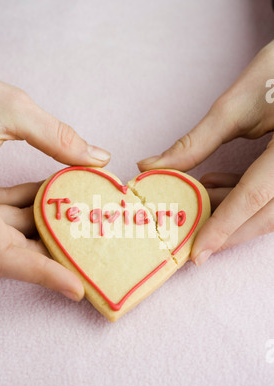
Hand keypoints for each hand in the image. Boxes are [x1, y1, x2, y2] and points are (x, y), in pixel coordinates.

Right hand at [0, 66, 110, 300]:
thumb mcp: (8, 106)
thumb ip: (55, 136)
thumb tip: (99, 159)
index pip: (0, 253)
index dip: (40, 274)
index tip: (76, 288)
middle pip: (7, 248)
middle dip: (49, 253)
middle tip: (90, 253)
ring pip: (6, 230)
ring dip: (43, 225)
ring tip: (80, 216)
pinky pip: (0, 211)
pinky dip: (28, 205)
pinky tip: (52, 190)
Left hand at [138, 40, 273, 265]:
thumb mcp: (235, 106)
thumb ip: (195, 142)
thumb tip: (150, 166)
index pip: (254, 196)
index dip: (223, 227)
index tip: (197, 253)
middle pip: (265, 215)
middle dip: (226, 231)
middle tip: (192, 238)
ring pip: (270, 212)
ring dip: (232, 214)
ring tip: (197, 201)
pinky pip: (273, 198)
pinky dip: (244, 199)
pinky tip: (215, 185)